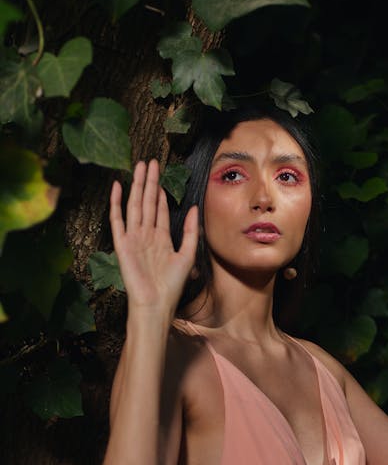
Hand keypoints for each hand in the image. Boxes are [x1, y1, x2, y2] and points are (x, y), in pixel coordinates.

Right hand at [109, 159, 197, 315]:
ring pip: (134, 205)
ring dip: (136, 186)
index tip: (160, 175)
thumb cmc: (172, 285)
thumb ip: (191, 231)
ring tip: (139, 166)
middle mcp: (146, 235)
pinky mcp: (122, 244)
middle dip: (148, 182)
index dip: (160, 192)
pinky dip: (116, 203)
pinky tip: (118, 187)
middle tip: (150, 161)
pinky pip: (117, 220)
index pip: (159, 210)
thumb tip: (194, 208)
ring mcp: (133, 238)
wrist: (156, 303)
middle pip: (147, 202)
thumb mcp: (187, 255)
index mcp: (161, 238)